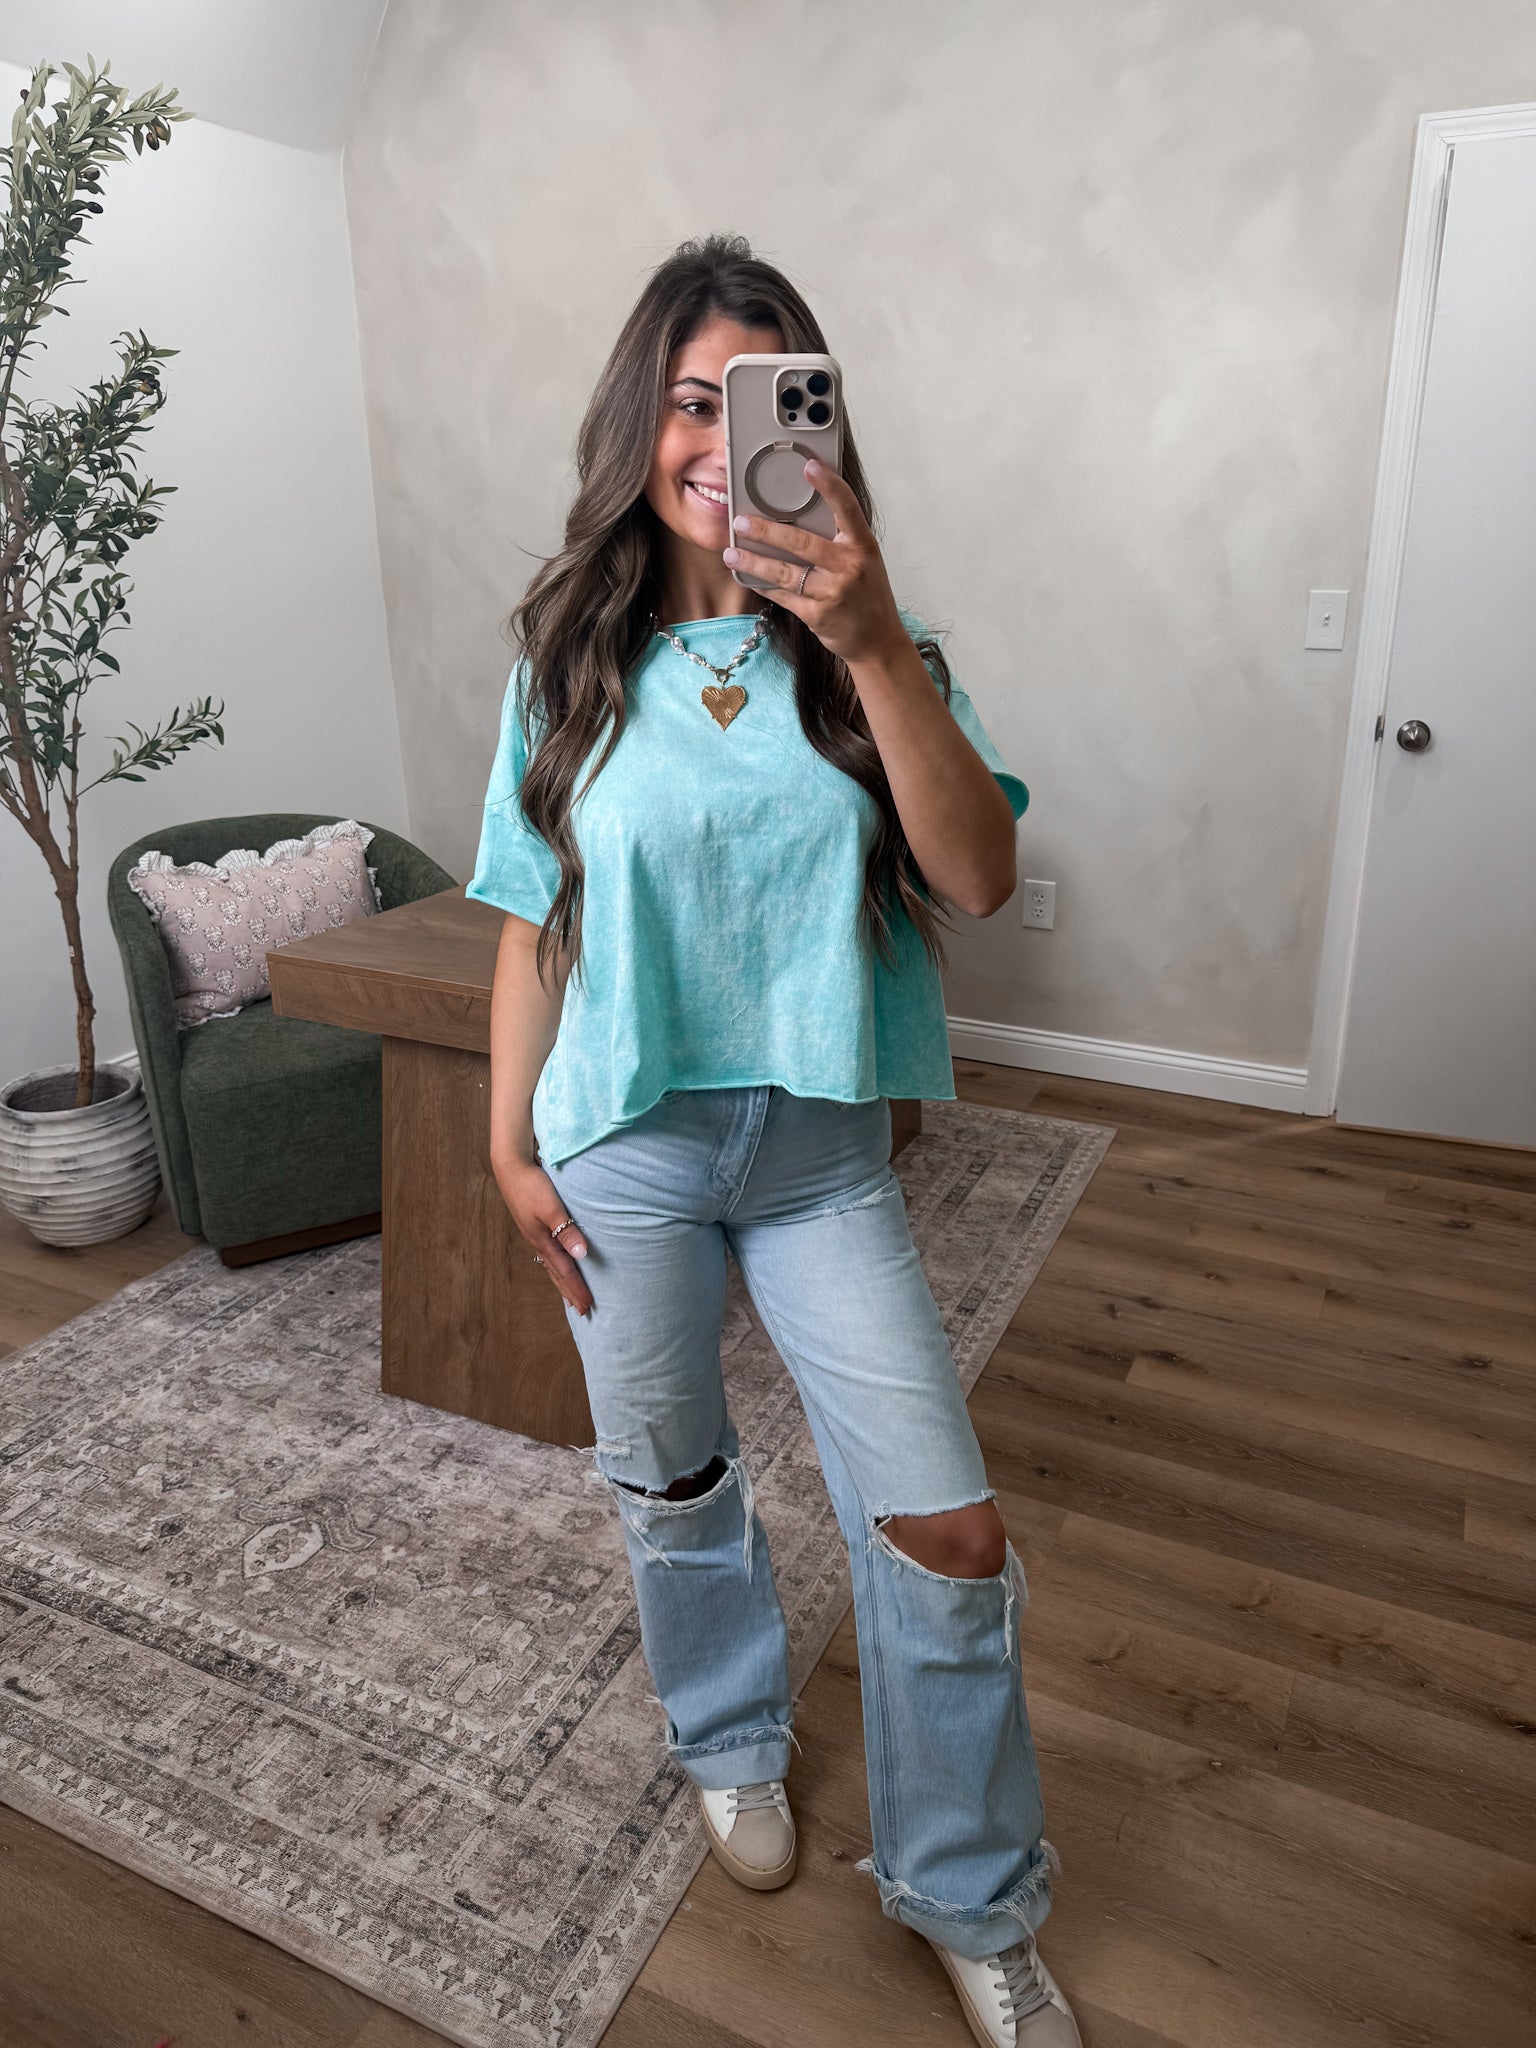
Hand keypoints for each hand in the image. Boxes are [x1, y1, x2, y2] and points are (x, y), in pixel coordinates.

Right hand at [493, 1154, 592, 1316]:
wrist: (511, 1166)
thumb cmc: (532, 1185)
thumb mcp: (551, 1208)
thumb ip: (566, 1230)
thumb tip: (581, 1255)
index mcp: (542, 1241)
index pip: (564, 1271)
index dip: (577, 1288)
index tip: (588, 1306)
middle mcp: (538, 1241)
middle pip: (556, 1273)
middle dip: (569, 1291)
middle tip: (581, 1310)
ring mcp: (534, 1233)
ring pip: (551, 1264)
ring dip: (562, 1281)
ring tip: (569, 1295)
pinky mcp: (533, 1224)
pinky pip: (548, 1252)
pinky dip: (556, 1265)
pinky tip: (557, 1262)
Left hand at [722, 460, 907, 667]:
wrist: (877, 639)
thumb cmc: (867, 593)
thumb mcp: (863, 559)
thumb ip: (839, 539)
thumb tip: (799, 515)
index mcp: (863, 546)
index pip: (847, 508)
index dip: (829, 486)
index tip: (809, 466)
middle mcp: (849, 567)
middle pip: (802, 543)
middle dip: (767, 532)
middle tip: (740, 521)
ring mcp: (833, 593)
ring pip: (786, 573)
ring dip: (755, 561)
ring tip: (731, 553)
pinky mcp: (818, 616)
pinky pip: (783, 597)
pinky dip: (763, 586)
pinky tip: (748, 576)